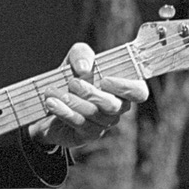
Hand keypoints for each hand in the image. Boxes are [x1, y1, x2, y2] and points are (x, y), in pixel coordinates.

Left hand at [28, 42, 149, 150]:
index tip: (104, 79)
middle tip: (72, 83)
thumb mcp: (74, 60)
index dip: (126, 88)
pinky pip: (80, 124)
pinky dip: (63, 111)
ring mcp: (104, 123)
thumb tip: (84, 68)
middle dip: (91, 93)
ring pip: (94, 114)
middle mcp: (118, 107)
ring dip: (71, 101)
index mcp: (122, 88)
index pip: (139, 92)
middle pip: (114, 106)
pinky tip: (51, 102)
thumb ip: (82, 54)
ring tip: (51, 91)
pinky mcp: (89, 134)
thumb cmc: (71, 77)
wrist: (49, 101)